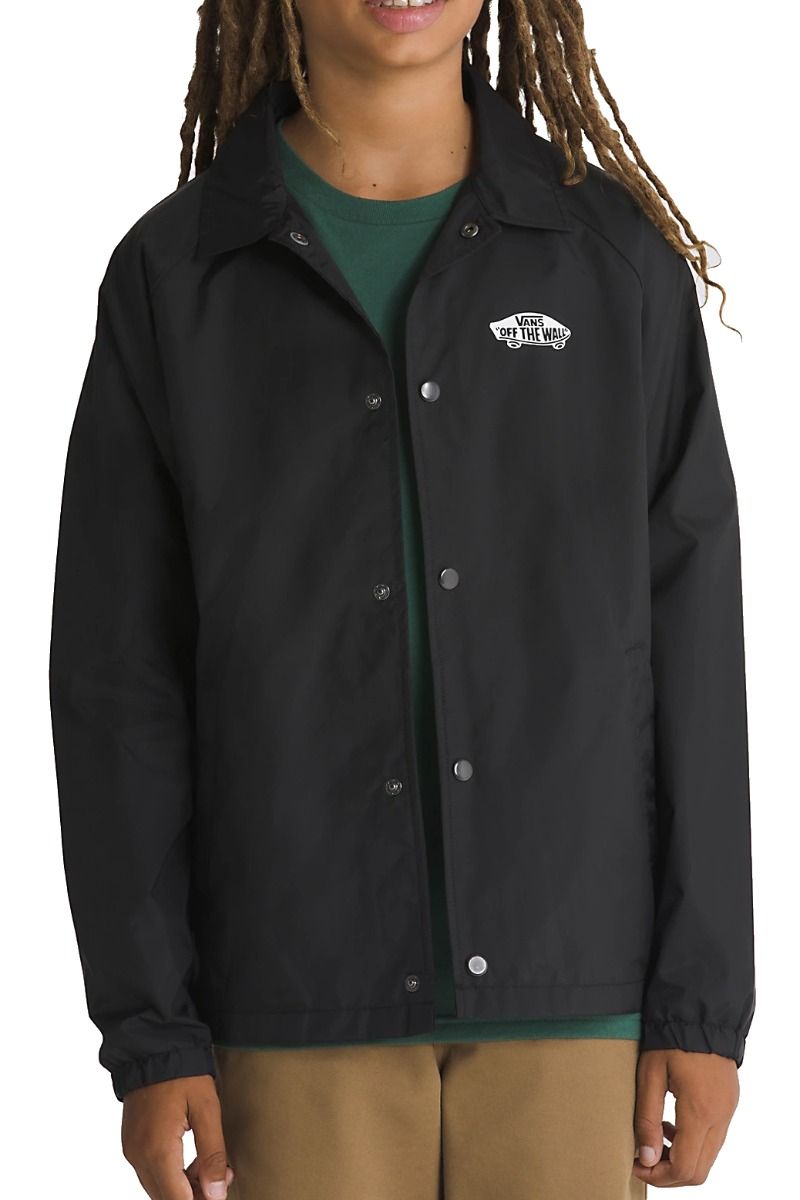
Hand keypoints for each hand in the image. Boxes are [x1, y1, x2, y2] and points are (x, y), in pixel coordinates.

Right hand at [121, 1074, 234, 1199]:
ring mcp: (132, 1151)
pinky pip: (152, 1173)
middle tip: (223, 1177)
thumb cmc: (182, 1073)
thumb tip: (216, 1194)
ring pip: (159, 1188)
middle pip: (166, 1199)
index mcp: (158, 1151)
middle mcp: (139, 1157)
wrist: (153, 1047)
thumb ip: (212, 1154)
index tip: (220, 1193)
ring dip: (185, 1187)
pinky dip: (172, 1174)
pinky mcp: (132, 1144)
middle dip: (196, 1195)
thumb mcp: (207, 1109)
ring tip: (213, 1166)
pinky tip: (193, 1159)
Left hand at [633, 1049, 739, 1186]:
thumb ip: (647, 1119)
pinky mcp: (729, 1105)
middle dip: (669, 1173)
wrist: (700, 1013)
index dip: (658, 1175)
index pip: (685, 1167)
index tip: (636, 1164)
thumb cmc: (670, 1039)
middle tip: (644, 1158)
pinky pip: (714, 1140)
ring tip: (655, 1137)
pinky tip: (672, 1124)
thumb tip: (646, 1158)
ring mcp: (728, 1112)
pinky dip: (693, 1144)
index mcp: (700, 1112)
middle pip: (699, 1171)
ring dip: (681, 1159)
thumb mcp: (649, 1075)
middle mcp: (720, 1117)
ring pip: (708, 1158)